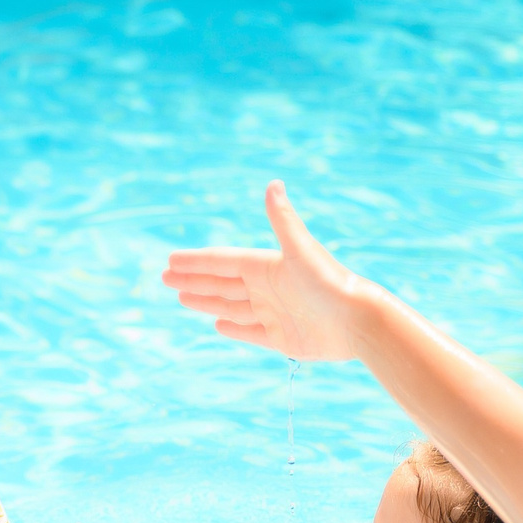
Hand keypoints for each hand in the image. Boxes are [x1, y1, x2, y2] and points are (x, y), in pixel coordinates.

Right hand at [161, 181, 367, 361]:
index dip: (196, 261)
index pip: (222, 262)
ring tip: (181, 297)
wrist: (357, 321)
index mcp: (267, 266)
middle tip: (164, 277)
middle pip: (221, 283)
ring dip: (206, 301)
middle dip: (193, 280)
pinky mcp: (282, 339)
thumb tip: (274, 184)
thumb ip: (283, 219)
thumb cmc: (330, 283)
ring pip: (230, 306)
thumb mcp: (300, 249)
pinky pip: (250, 332)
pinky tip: (217, 324)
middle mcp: (268, 289)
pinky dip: (234, 328)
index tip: (171, 260)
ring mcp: (273, 314)